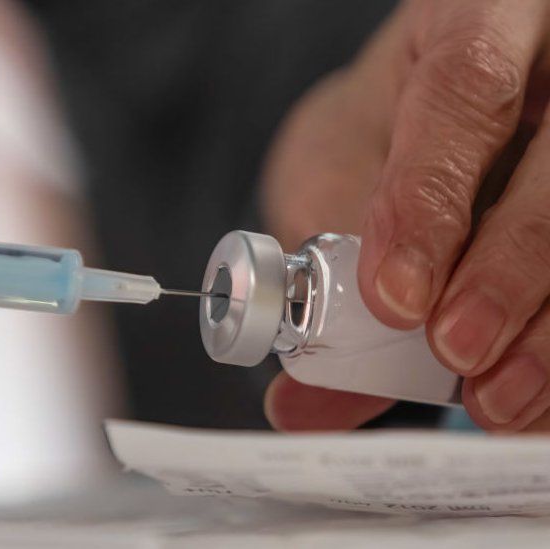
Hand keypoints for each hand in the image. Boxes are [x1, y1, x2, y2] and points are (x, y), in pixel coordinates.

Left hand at [261, 0, 549, 431]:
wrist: (421, 111)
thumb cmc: (380, 135)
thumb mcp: (337, 181)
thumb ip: (326, 278)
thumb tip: (296, 403)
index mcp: (470, 18)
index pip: (465, 87)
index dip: (432, 198)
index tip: (395, 298)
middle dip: (509, 270)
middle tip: (454, 353)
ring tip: (495, 398)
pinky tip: (532, 396)